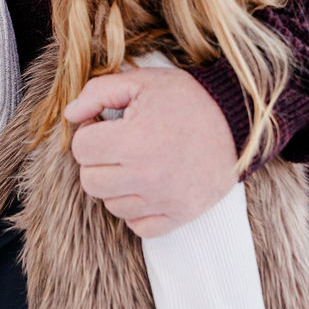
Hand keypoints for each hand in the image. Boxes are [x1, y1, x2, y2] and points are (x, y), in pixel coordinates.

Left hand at [64, 66, 237, 237]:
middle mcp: (149, 174)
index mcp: (136, 139)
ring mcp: (166, 199)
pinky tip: (146, 186)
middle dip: (97, 160)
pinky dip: (136, 210)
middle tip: (117, 145)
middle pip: (90, 181)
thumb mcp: (141, 81)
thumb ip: (98, 92)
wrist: (238, 123)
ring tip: (134, 163)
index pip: (82, 148)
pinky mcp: (182, 215)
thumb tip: (70, 115)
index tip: (105, 125)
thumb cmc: (188, 99)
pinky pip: (138, 227)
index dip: (89, 132)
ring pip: (111, 205)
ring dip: (115, 185)